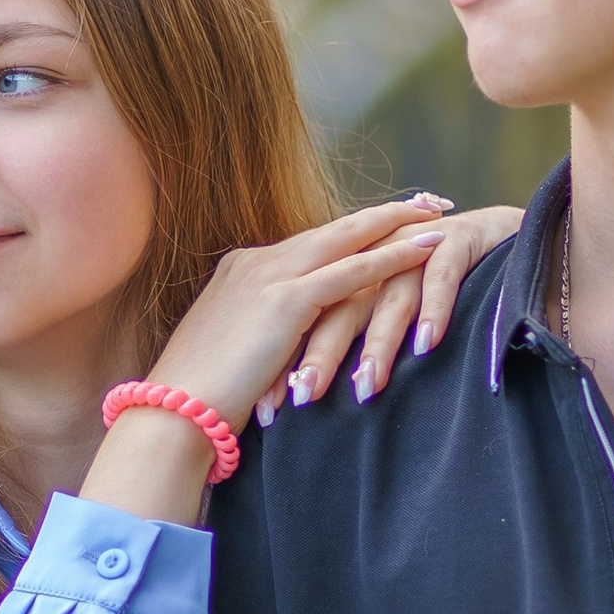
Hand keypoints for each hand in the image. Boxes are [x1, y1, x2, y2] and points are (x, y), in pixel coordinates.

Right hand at [145, 200, 467, 434]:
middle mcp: (256, 261)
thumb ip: (263, 337)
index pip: (312, 243)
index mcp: (241, 270)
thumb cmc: (199, 398)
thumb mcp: (233, 354)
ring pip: (349, 239)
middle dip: (386, 212)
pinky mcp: (285, 301)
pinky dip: (392, 258)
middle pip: (336, 228)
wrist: (173, 413)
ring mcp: (269, 275)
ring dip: (398, 224)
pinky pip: (352, 272)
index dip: (354, 231)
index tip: (388, 221)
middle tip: (428, 199)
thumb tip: (286, 347)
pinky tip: (428, 251)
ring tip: (440, 214)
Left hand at [267, 202, 523, 415]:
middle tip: (302, 397)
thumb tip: (308, 396)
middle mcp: (374, 261)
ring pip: (388, 300)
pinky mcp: (455, 244)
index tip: (265, 410)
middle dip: (318, 355)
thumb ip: (350, 337)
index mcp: (348, 273)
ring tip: (365, 386)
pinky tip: (427, 346)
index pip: (306, 320)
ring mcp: (414, 249)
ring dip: (377, 344)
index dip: (285, 362)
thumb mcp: (381, 306)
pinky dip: (434, 311)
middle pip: (337, 310)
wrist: (493, 231)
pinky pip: (441, 280)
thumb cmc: (430, 280)